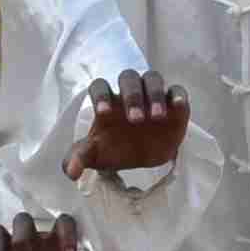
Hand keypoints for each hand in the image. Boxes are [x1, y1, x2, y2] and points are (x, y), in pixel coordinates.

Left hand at [69, 69, 189, 177]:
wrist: (141, 155)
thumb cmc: (114, 149)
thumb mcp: (95, 155)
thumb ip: (79, 159)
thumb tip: (71, 172)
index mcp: (107, 100)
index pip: (100, 86)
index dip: (100, 95)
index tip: (103, 113)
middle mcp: (129, 92)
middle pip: (128, 78)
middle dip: (132, 96)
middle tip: (136, 119)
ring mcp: (152, 94)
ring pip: (153, 79)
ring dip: (154, 94)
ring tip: (157, 116)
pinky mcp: (173, 102)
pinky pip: (177, 90)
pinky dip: (178, 95)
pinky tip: (178, 106)